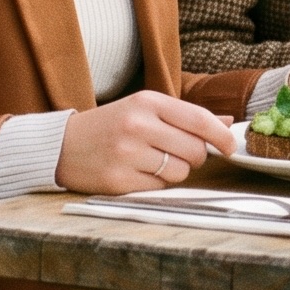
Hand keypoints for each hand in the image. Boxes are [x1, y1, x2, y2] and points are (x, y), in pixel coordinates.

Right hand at [56, 91, 232, 194]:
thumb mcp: (145, 109)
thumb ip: (186, 116)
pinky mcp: (117, 180)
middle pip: (194, 150)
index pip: (199, 119)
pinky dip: (156, 183)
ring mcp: (126, 154)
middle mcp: (137, 126)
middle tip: (179, 153)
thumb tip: (227, 123)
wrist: (60, 145)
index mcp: (147, 102)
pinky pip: (158, 187)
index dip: (221, 136)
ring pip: (180, 171)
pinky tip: (137, 172)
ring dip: (176, 171)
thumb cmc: (111, 125)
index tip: (230, 146)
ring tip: (154, 161)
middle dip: (195, 156)